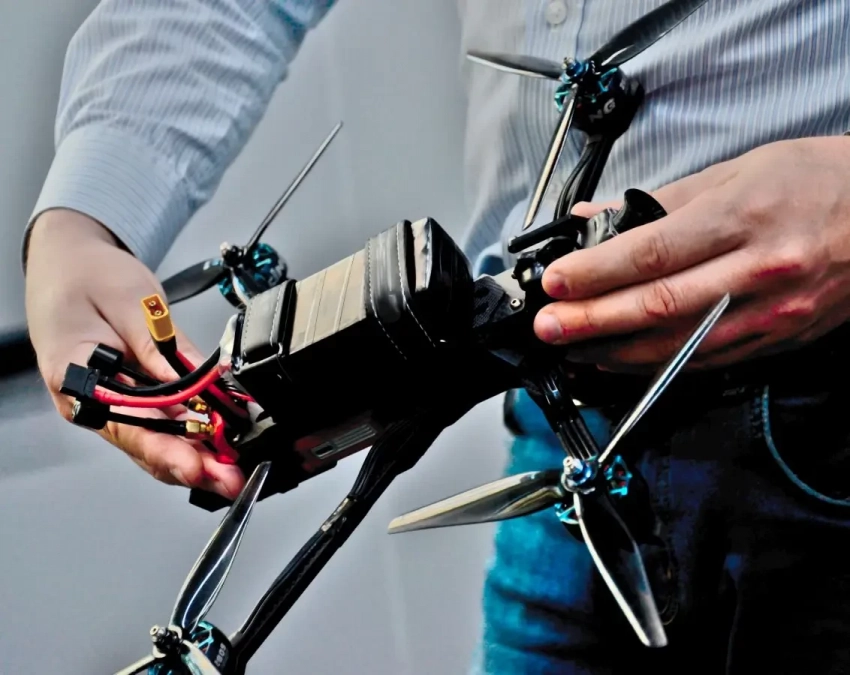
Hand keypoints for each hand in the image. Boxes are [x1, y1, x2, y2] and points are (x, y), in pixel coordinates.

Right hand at [25, 209, 244, 497]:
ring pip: (156, 443)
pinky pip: (162, 424)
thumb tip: (192, 381)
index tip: (199, 464)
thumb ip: (159, 345)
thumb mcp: (129, 301)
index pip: (127, 425)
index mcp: (76, 377)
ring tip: (233, 470)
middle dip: (193, 466)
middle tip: (232, 478)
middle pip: (145, 446)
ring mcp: (111, 402)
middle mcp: (91, 401)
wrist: (69, 260)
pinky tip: (221, 442)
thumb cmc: (87, 275)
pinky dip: (192, 434)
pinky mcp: (131, 397)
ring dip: (197, 457)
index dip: (167, 450)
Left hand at [532, 136, 849, 371]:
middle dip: (592, 321)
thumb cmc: (819, 182)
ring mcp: (770, 313)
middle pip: (657, 306)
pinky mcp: (776, 340)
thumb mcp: (738, 171)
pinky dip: (656, 364)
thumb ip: (661, 200)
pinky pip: (705, 360)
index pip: (652, 253)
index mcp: (745, 218)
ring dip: (616, 352)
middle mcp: (759, 271)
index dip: (596, 272)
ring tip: (573, 347)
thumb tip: (596, 217)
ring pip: (678, 345)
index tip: (556, 281)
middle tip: (549, 326)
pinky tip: (621, 360)